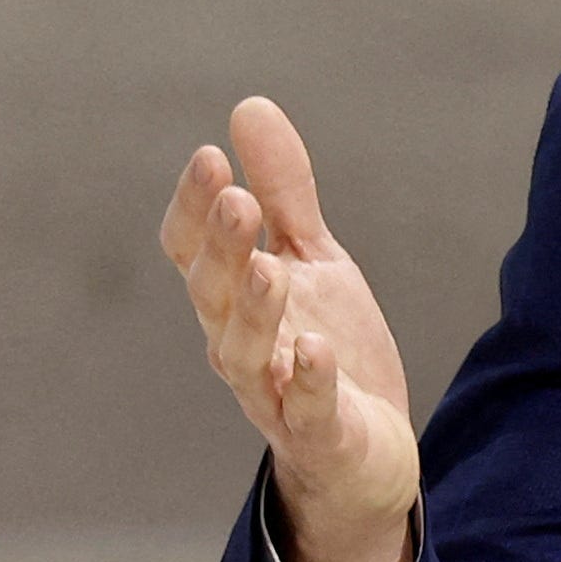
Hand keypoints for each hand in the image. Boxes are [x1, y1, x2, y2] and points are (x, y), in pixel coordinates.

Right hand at [159, 96, 418, 561]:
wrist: (366, 454)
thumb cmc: (327, 348)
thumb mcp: (313, 261)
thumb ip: (285, 192)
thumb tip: (248, 107)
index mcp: (234, 301)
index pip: (194, 252)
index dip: (196, 209)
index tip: (212, 157)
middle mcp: (240, 347)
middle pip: (216, 295)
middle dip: (223, 248)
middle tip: (236, 197)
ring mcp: (277, 395)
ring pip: (249, 354)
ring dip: (256, 310)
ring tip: (268, 266)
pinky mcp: (321, 434)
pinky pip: (309, 410)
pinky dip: (311, 381)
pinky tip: (317, 348)